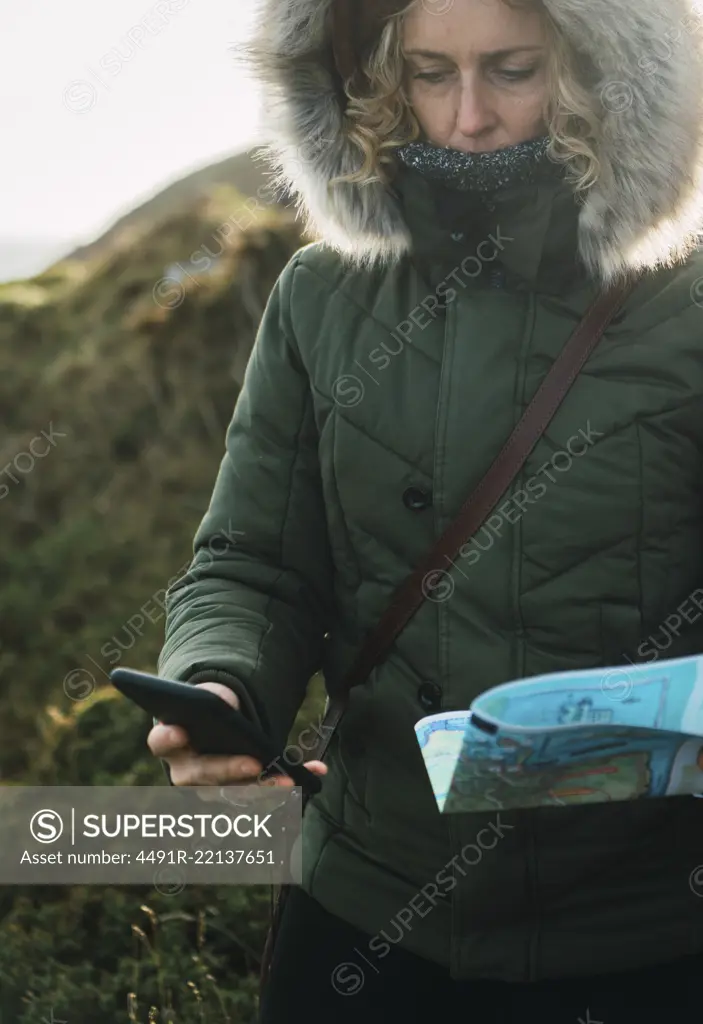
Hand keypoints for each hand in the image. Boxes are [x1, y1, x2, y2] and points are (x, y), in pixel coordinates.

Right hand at [146, 681, 327, 789]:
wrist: (215, 726)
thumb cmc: (206, 711)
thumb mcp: (208, 698)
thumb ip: (215, 700)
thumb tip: (231, 709)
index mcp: (171, 742)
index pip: (162, 741)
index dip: (169, 737)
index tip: (180, 731)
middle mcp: (187, 772)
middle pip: (204, 778)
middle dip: (230, 772)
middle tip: (254, 765)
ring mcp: (213, 789)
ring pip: (234, 795)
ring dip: (263, 790)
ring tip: (289, 781)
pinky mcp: (242, 793)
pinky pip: (265, 792)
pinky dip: (292, 779)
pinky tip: (316, 770)